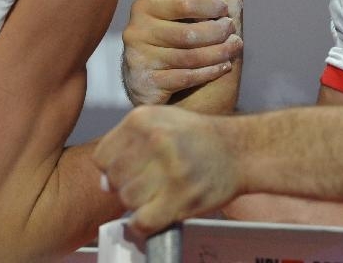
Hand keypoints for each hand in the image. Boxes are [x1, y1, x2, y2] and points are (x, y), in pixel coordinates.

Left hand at [94, 105, 241, 234]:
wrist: (240, 150)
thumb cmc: (200, 137)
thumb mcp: (161, 122)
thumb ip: (129, 145)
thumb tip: (104, 181)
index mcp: (143, 119)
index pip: (102, 156)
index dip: (112, 168)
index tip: (129, 171)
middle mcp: (154, 140)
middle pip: (113, 179)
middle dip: (126, 186)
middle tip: (148, 183)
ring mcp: (168, 169)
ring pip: (127, 200)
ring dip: (139, 203)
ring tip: (158, 194)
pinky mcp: (181, 196)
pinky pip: (143, 221)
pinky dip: (145, 224)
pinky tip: (158, 212)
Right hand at [122, 0, 242, 109]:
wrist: (150, 78)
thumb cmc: (173, 37)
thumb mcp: (177, 11)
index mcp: (145, 6)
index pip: (182, 2)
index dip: (209, 5)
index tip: (225, 9)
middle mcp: (137, 30)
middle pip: (188, 33)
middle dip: (217, 31)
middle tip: (232, 29)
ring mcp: (139, 58)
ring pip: (189, 57)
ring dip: (219, 52)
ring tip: (234, 47)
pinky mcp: (145, 83)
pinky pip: (185, 77)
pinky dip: (209, 71)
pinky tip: (224, 66)